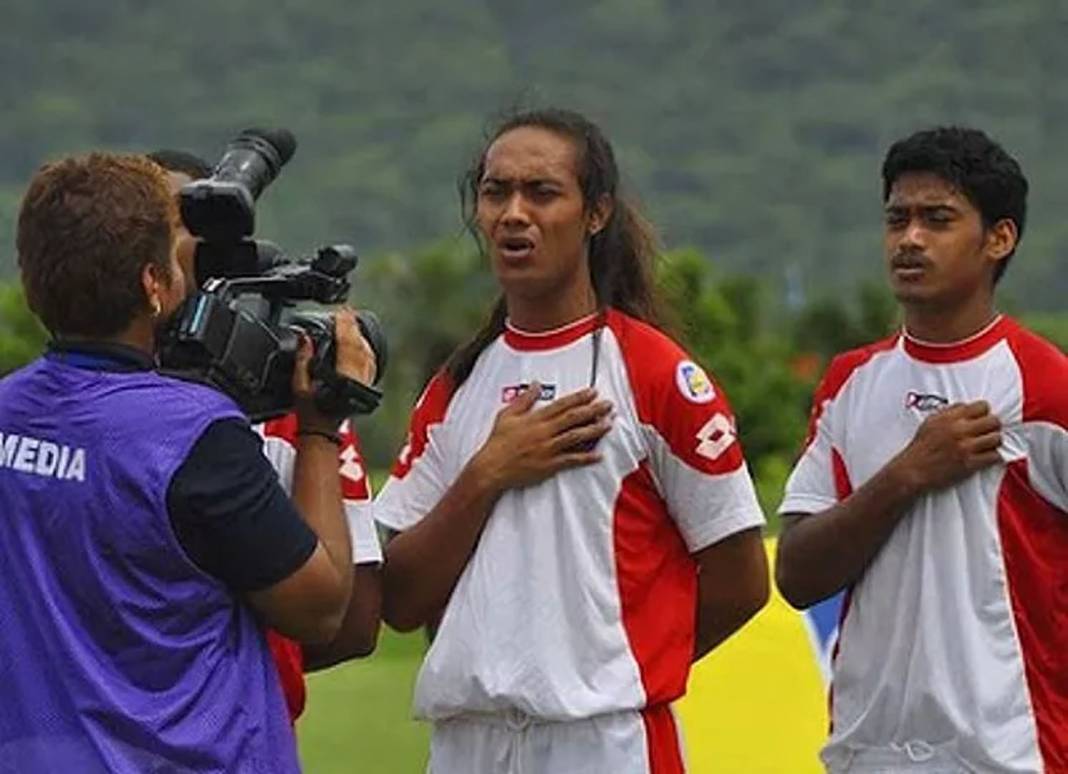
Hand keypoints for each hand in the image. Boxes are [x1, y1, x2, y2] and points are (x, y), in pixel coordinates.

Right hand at [291, 309, 374, 431]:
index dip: (344, 326)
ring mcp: (365, 384)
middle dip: (352, 327)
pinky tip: (359, 342)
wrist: (322, 432)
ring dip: (359, 336)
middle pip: (359, 346)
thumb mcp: (299, 386)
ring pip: (368, 353)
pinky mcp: (366, 386)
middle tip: (346, 312)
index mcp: (342, 379)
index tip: (341, 312)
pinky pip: (371, 362)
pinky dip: (365, 348)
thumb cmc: (311, 414)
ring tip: (351, 323)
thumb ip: (302, 359)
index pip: (347, 345)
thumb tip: (304, 338)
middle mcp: (358, 380)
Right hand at [469, 384, 612, 492]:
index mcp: (535, 419)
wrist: (491, 468)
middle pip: (573, 418)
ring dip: (594, 430)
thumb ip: (524, 400)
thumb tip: (535, 384)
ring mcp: (548, 449)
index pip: (562, 405)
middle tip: (609, 405)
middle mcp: (544, 432)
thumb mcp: (507, 415)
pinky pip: (571, 460)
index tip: (593, 392)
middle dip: (593, 410)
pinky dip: (586, 458)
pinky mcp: (549, 466)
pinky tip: (598, 455)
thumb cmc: (498, 442)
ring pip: (576, 437)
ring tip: (608, 424)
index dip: (579, 398)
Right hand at [892, 400, 1001, 493]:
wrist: (913, 470)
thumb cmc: (921, 447)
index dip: (984, 412)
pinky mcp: (970, 464)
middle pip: (994, 421)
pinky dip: (993, 456)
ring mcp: (966, 447)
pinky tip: (986, 456)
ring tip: (987, 444)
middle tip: (988, 431)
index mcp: (949, 418)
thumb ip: (950, 412)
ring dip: (994, 441)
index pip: (982, 406)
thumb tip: (967, 406)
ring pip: (997, 438)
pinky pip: (994, 456)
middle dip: (993, 426)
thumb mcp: (930, 422)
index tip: (982, 418)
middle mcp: (959, 430)